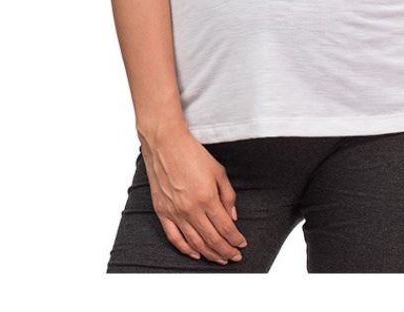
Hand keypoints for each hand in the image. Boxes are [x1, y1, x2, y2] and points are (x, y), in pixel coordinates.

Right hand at [139, 126, 248, 264]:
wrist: (165, 144)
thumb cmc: (191, 153)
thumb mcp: (218, 170)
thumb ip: (228, 195)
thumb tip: (233, 217)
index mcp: (207, 197)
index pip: (225, 227)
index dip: (235, 239)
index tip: (241, 244)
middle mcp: (191, 208)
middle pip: (212, 239)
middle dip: (225, 251)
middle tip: (234, 257)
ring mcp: (175, 212)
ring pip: (195, 242)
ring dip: (209, 254)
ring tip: (219, 259)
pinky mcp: (162, 212)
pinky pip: (174, 238)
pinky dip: (186, 249)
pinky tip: (196, 253)